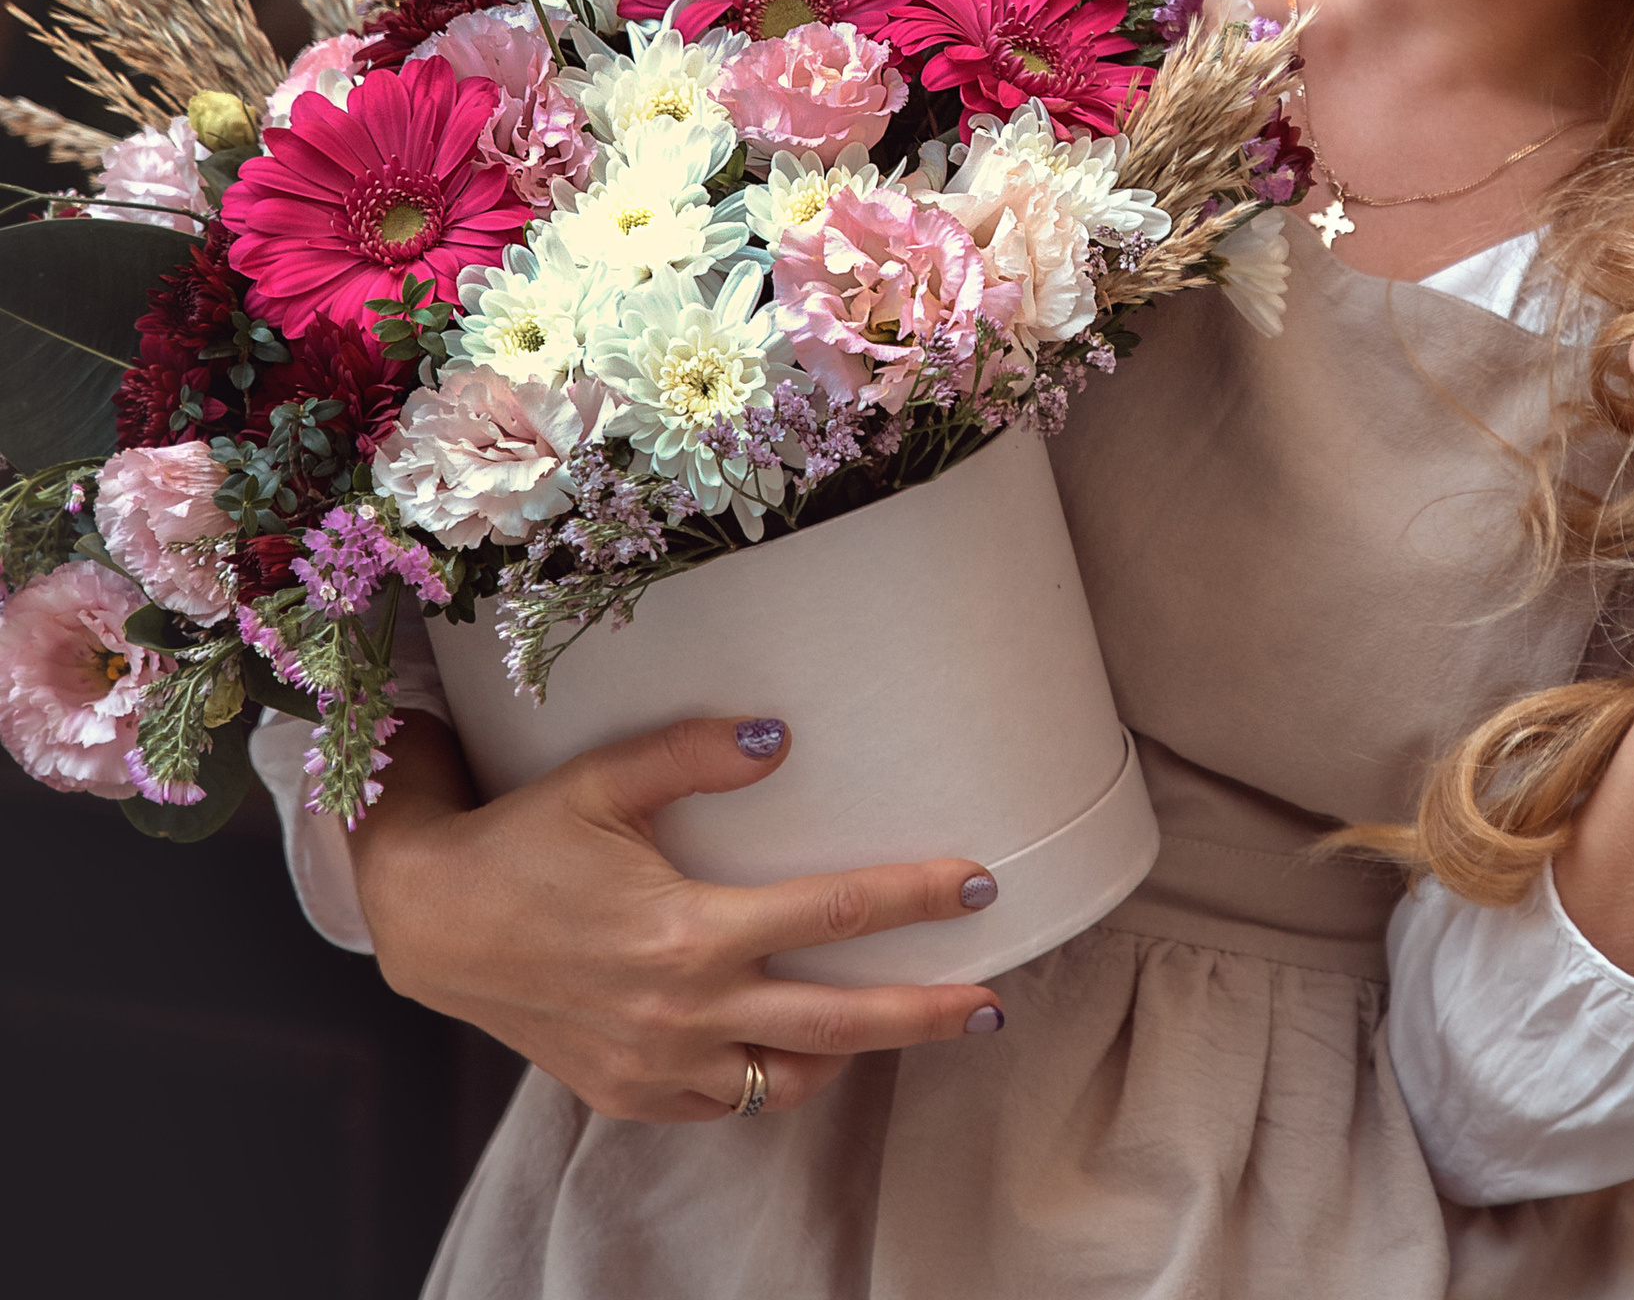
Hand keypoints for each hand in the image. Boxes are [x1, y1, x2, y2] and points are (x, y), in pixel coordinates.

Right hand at [349, 713, 1005, 1122]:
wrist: (431, 926)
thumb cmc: (523, 840)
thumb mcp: (604, 777)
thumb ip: (694, 753)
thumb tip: (779, 735)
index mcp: (690, 931)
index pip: (837, 913)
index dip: (915, 898)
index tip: (981, 884)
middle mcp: (684, 1011)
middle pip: (840, 1022)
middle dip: (928, 1014)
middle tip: (996, 1002)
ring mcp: (658, 1065)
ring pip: (788, 1076)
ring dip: (854, 1053)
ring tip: (911, 1024)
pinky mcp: (630, 1094)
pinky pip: (728, 1102)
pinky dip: (774, 1079)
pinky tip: (802, 1048)